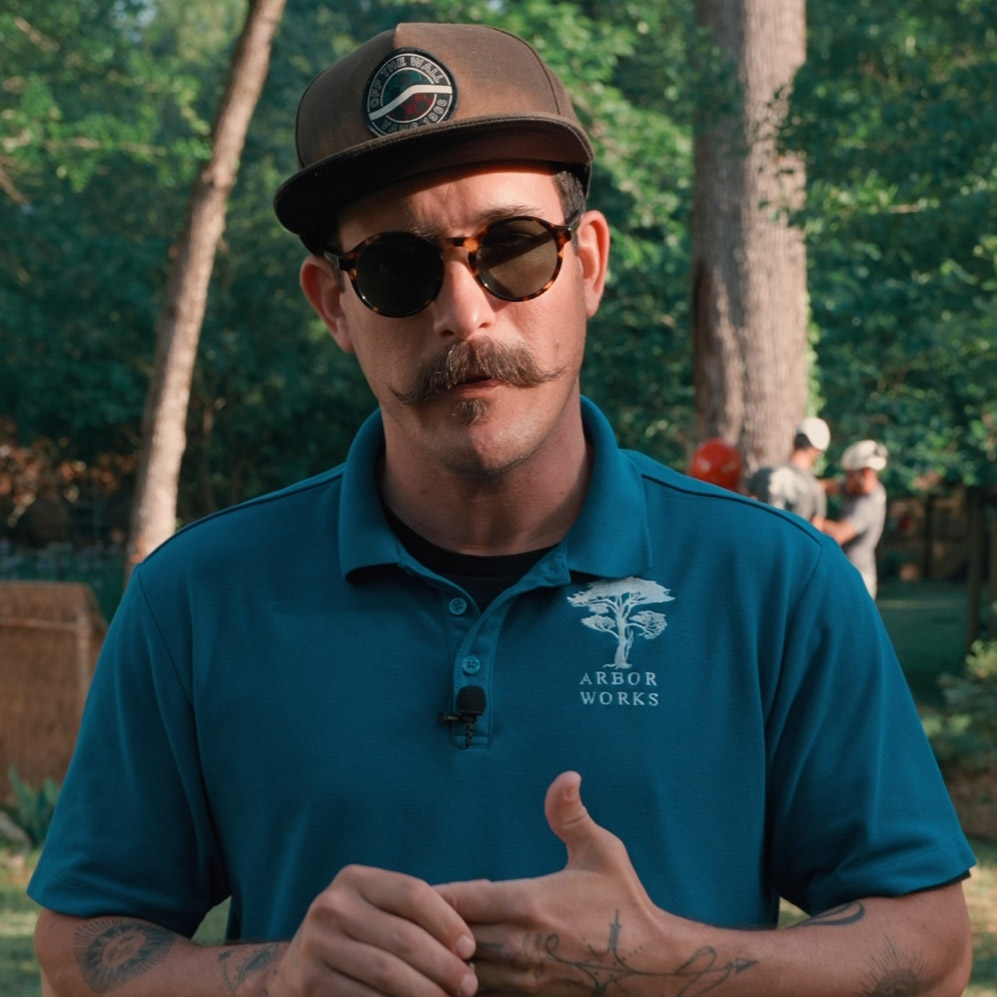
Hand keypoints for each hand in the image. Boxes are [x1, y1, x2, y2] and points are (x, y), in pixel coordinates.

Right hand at [269, 864, 477, 996]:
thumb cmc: (360, 934)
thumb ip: (428, 902)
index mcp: (354, 879)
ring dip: (426, 992)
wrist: (296, 969)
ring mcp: (317, 945)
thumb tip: (488, 889)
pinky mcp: (312, 982)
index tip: (470, 948)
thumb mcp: (383, 908)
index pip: (412, 893)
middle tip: (469, 986)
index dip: (446, 920)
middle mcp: (332, 906)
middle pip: (403, 937)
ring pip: (387, 973)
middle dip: (443, 965)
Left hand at [436, 772, 678, 996]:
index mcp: (527, 902)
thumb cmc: (623, 903)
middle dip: (436, 925)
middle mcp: (517, 944)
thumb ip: (571, 814)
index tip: (428, 890)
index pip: (455, 899)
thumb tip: (567, 775)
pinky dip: (470, 980)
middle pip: (449, 936)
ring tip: (450, 939)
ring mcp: (521, 979)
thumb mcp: (602, 851)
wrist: (652, 966)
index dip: (435, 895)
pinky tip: (474, 964)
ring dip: (451, 954)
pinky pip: (481, 994)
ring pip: (461, 970)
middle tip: (432, 915)